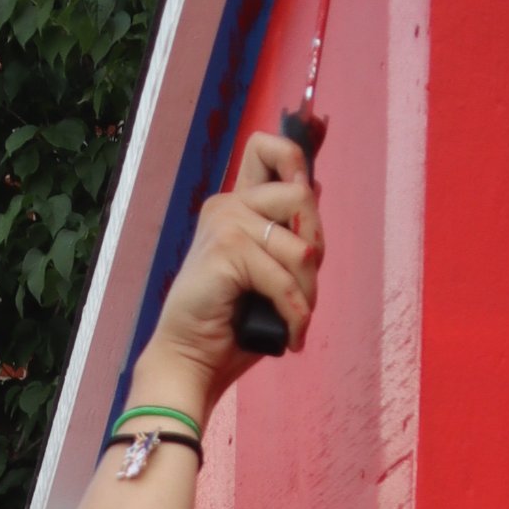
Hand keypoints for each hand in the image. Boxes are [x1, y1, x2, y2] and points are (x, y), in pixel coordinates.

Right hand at [138, 127, 324, 404]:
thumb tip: (316, 186)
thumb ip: (287, 229)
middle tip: (305, 288)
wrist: (192, 359)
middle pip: (302, 195)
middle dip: (317, 246)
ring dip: (308, 292)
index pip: (267, 148)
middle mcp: (229, 205)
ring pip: (301, 246)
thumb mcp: (268, 267)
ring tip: (296, 318)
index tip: (307, 199)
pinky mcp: (226, 250)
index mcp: (237, 205)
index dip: (297, 160)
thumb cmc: (232, 322)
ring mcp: (226, 223)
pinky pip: (285, 279)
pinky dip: (295, 314)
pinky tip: (291, 335)